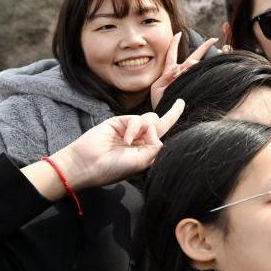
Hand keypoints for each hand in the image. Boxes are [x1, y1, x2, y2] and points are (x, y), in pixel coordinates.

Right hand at [25, 99, 184, 198]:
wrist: (88, 164)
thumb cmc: (113, 168)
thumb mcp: (141, 161)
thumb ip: (155, 146)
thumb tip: (155, 128)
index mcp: (146, 150)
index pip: (164, 136)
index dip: (173, 124)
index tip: (182, 111)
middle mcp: (140, 139)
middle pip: (160, 123)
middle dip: (172, 113)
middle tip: (181, 102)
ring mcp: (130, 130)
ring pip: (150, 119)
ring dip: (145, 129)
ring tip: (131, 142)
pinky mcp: (120, 121)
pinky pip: (137, 119)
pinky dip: (134, 129)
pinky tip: (126, 140)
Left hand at [150, 34, 216, 107]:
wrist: (163, 115)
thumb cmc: (158, 102)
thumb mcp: (157, 88)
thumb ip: (166, 77)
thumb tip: (179, 69)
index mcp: (169, 72)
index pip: (172, 54)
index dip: (175, 43)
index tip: (179, 33)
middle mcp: (179, 74)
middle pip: (193, 57)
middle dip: (204, 47)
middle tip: (214, 39)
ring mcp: (185, 79)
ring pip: (192, 67)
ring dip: (191, 65)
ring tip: (194, 64)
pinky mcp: (189, 86)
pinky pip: (190, 77)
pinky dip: (188, 73)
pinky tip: (193, 68)